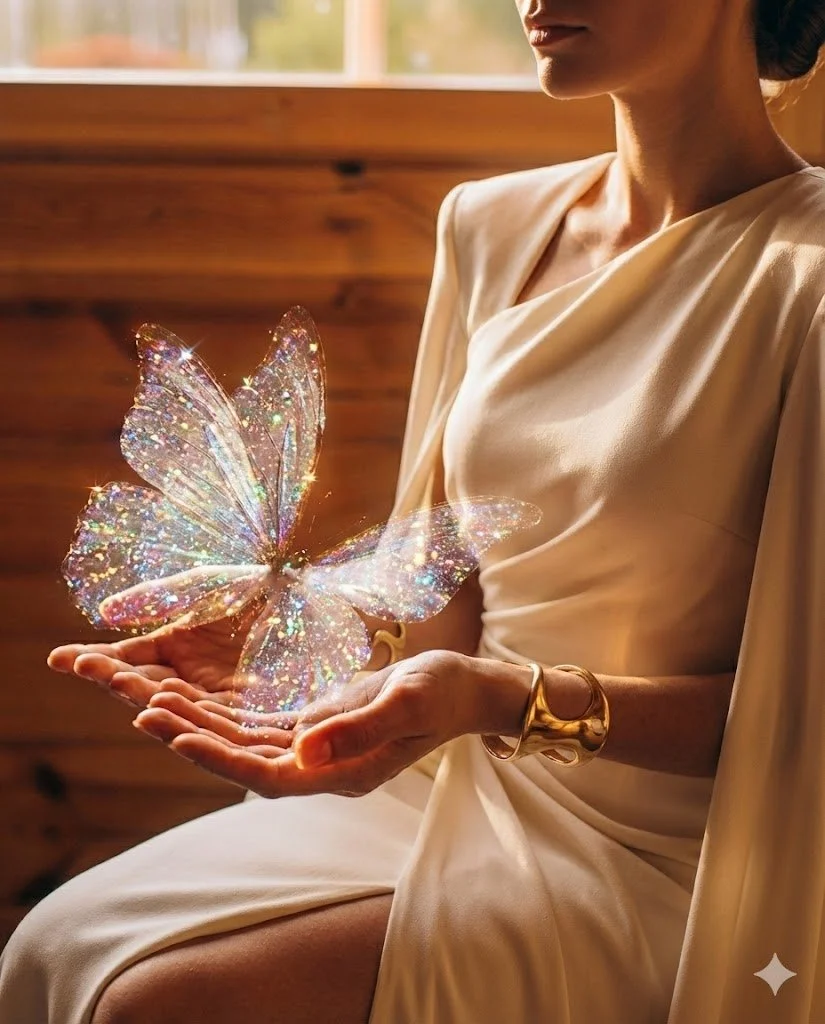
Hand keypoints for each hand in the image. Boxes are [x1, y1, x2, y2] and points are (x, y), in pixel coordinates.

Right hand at [46, 603, 263, 711]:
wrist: (306, 592)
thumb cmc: (252, 585)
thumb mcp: (200, 587)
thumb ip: (156, 598)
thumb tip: (106, 612)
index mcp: (174, 646)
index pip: (128, 659)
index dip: (97, 661)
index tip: (60, 658)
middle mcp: (189, 675)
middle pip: (145, 682)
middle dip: (113, 675)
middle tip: (80, 664)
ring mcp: (216, 693)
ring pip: (174, 702)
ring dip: (145, 694)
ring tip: (117, 683)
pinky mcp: (249, 706)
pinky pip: (215, 714)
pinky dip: (187, 714)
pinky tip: (161, 708)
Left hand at [133, 650, 485, 797]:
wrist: (463, 688)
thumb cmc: (442, 692)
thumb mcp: (407, 703)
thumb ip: (356, 730)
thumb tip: (301, 751)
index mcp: (343, 773)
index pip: (266, 774)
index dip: (219, 757)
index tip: (176, 735)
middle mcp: (323, 769)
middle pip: (245, 760)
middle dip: (194, 737)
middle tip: (143, 709)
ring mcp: (319, 751)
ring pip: (248, 743)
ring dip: (203, 725)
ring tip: (155, 701)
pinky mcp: (319, 729)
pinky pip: (263, 727)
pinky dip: (229, 716)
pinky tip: (197, 701)